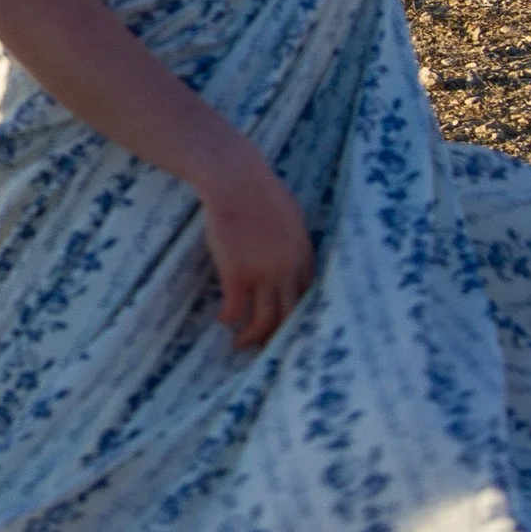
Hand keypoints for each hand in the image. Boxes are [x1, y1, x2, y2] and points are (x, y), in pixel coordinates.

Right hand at [194, 158, 313, 350]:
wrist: (236, 181)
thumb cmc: (259, 187)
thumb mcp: (290, 213)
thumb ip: (291, 236)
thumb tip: (285, 246)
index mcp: (303, 254)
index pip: (308, 295)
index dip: (299, 313)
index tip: (289, 325)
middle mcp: (288, 270)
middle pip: (290, 315)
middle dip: (281, 337)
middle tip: (270, 350)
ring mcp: (263, 275)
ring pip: (264, 320)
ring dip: (252, 337)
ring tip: (240, 344)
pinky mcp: (237, 275)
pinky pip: (235, 309)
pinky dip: (228, 319)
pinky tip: (222, 321)